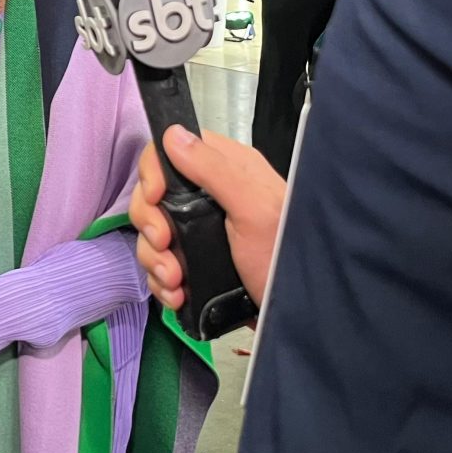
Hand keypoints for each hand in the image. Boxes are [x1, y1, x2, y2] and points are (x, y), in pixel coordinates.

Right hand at [129, 126, 284, 309]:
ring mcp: (200, 231)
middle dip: (151, 225)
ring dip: (155, 260)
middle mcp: (209, 196)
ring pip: (152, 235)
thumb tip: (172, 135)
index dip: (153, 173)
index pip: (170, 151)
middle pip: (152, 197)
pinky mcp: (195, 261)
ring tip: (175, 281)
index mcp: (227, 170)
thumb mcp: (254, 209)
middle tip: (165, 244)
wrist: (300, 317)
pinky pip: (159, 264)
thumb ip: (214, 169)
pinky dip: (161, 282)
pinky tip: (177, 293)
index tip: (156, 199)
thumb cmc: (283, 258)